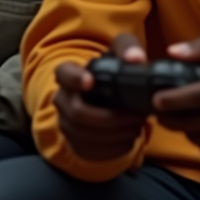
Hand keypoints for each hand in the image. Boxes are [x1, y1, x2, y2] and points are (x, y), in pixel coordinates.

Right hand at [53, 33, 146, 160]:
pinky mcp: (76, 143)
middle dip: (112, 118)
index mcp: (68, 74)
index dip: (74, 79)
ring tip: (138, 127)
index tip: (90, 81)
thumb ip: (128, 48)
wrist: (103, 100)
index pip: (63, 74)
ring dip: (117, 134)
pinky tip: (130, 138)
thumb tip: (137, 59)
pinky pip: (93, 151)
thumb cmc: (110, 74)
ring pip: (86, 134)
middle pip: (78, 113)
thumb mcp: (118, 54)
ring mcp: (66, 123)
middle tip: (138, 117)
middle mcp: (61, 99)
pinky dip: (116, 147)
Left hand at [153, 38, 199, 165]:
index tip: (155, 98)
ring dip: (183, 129)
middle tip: (158, 110)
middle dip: (168, 118)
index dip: (173, 99)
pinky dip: (199, 140)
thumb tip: (172, 51)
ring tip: (181, 116)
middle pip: (191, 122)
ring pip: (196, 138)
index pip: (198, 97)